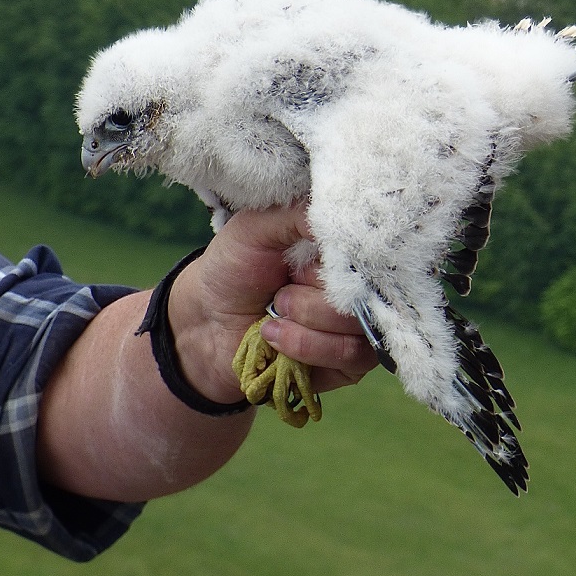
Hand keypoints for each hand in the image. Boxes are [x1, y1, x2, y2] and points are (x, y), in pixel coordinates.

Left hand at [169, 205, 374, 403]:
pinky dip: (308, 345)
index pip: (370, 250)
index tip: (302, 263)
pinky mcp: (351, 362)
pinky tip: (275, 337)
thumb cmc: (233, 268)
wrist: (206, 323)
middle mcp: (357, 284)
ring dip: (307, 321)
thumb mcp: (256, 226)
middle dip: (313, 294)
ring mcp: (358, 324)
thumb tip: (345, 216)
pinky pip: (351, 355)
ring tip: (274, 314)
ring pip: (357, 324)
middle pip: (365, 291)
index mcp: (342, 249)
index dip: (338, 259)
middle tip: (281, 291)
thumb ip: (299, 213)